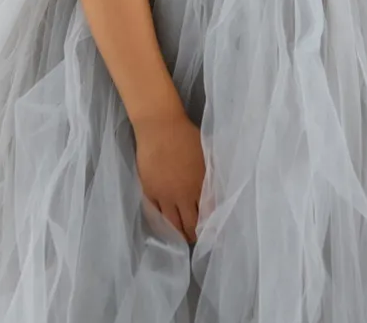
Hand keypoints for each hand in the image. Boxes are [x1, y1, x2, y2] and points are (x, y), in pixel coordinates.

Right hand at [133, 111, 204, 243]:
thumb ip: (210, 175)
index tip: (212, 233)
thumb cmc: (186, 135)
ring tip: (182, 237)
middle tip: (196, 240)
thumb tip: (217, 189)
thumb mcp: (206, 154)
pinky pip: (155, 214)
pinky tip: (164, 226)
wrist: (160, 127)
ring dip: (178, 233)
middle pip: (190, 224)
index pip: (208, 214)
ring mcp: (164, 196)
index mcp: (200, 185)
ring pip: (172, 224)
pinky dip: (161, 224)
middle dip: (194, 235)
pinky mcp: (149, 192)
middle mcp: (183, 195)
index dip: (210, 226)